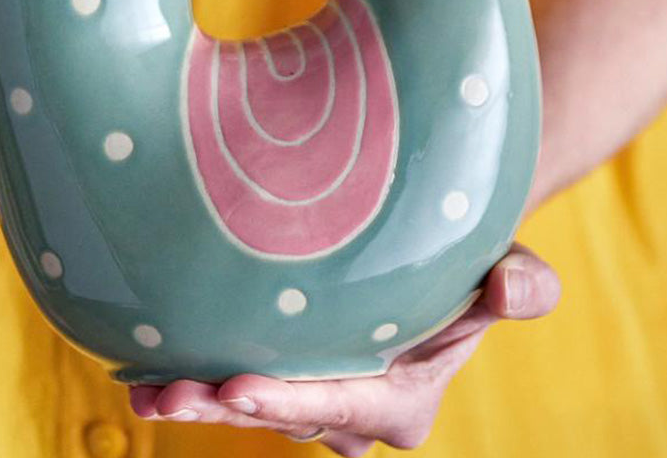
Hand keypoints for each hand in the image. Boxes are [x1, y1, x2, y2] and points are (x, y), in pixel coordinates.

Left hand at [129, 244, 559, 453]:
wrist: (439, 254)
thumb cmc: (475, 263)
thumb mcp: (512, 269)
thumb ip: (524, 286)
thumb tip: (508, 289)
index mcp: (403, 400)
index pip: (344, 404)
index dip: (290, 400)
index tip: (237, 387)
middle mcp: (352, 409)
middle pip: (284, 412)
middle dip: (226, 407)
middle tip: (171, 394)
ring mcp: (314, 393)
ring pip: (251, 402)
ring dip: (198, 400)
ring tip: (145, 392)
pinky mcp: (285, 368)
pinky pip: (236, 380)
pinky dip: (195, 376)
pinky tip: (143, 372)